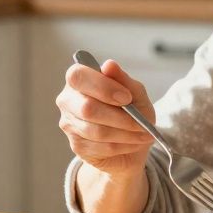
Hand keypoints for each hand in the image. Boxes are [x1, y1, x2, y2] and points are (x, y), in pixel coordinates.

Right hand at [57, 58, 154, 179]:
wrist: (130, 142)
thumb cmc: (130, 110)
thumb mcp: (135, 92)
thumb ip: (123, 79)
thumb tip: (109, 65)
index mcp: (79, 79)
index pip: (79, 76)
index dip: (103, 87)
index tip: (126, 97)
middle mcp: (68, 100)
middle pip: (86, 108)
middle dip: (119, 116)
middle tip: (140, 121)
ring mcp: (69, 124)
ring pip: (96, 131)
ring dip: (126, 133)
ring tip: (144, 133)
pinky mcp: (77, 145)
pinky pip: (101, 147)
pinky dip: (123, 145)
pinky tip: (134, 142)